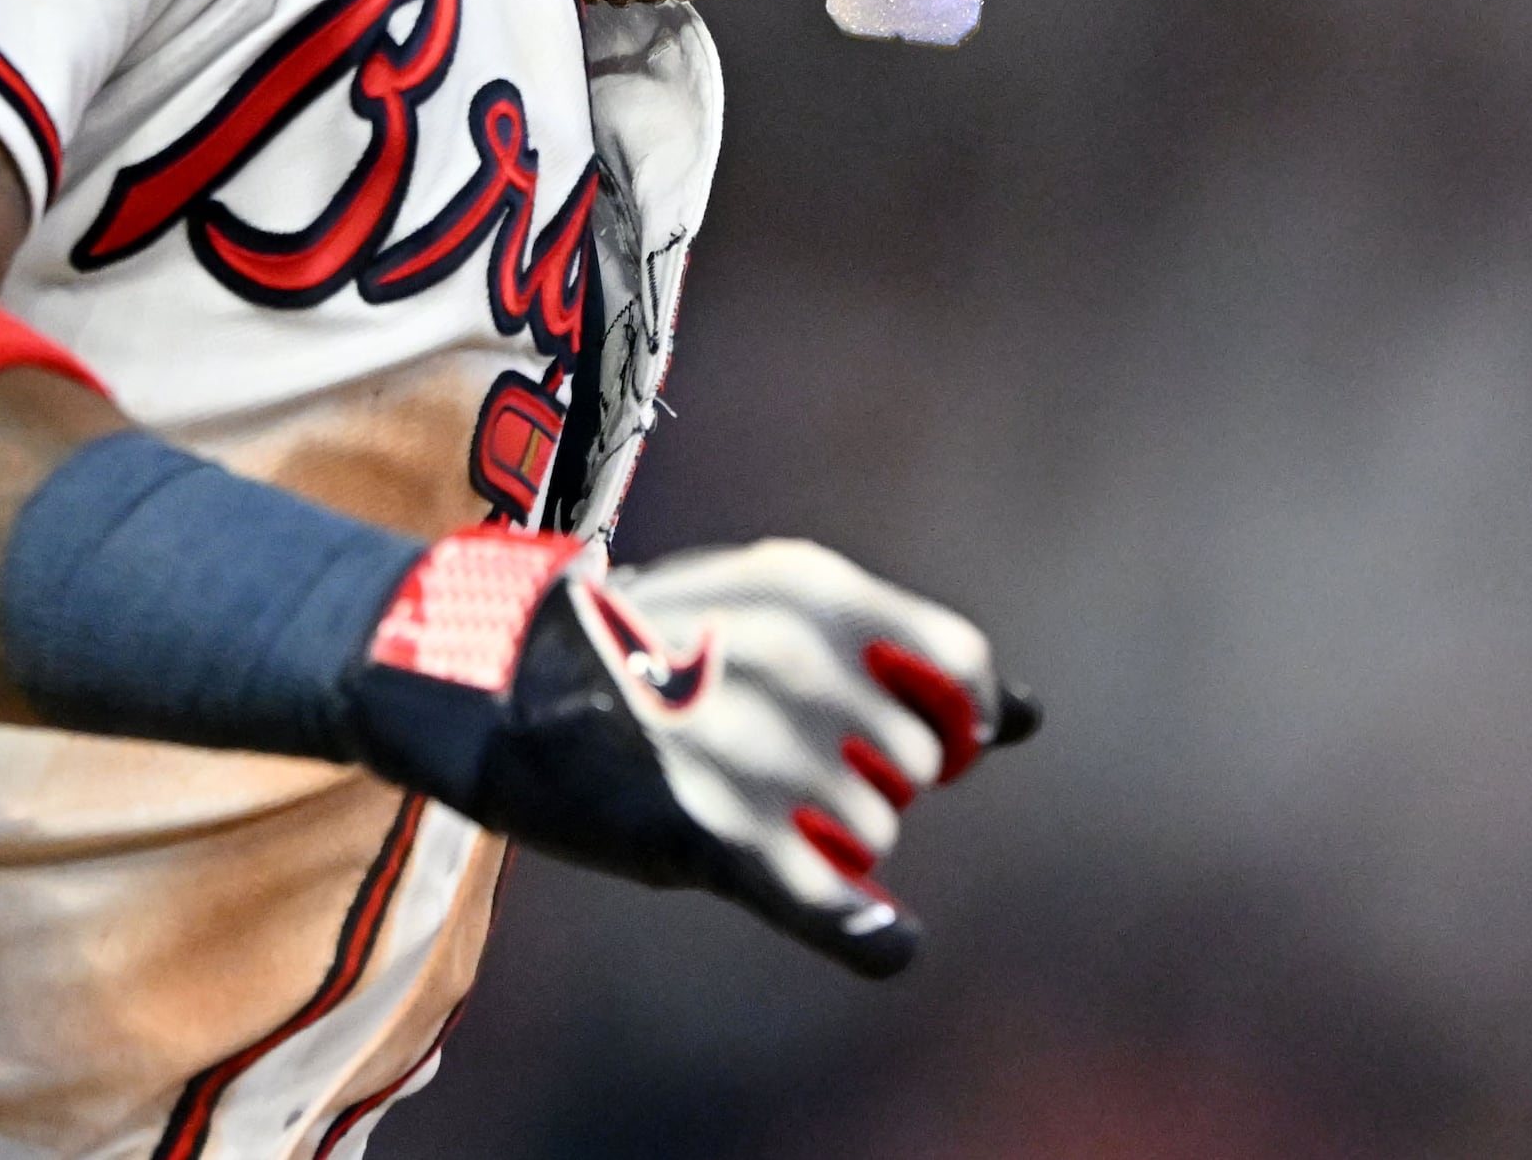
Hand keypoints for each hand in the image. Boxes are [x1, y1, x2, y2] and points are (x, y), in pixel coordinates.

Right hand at [343, 530, 1036, 974]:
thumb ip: (900, 654)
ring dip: (829, 840)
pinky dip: (868, 933)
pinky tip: (889, 942)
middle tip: (799, 777)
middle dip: (874, 783)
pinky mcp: (710, 833)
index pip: (960, 668)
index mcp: (815, 590)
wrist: (503, 680)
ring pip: (868, 833)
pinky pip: (828, 901)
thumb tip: (1029, 717)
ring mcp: (756, 748)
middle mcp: (796, 660)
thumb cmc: (656, 641)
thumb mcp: (773, 606)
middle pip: (914, 763)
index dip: (958, 717)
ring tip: (753, 811)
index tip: (928, 744)